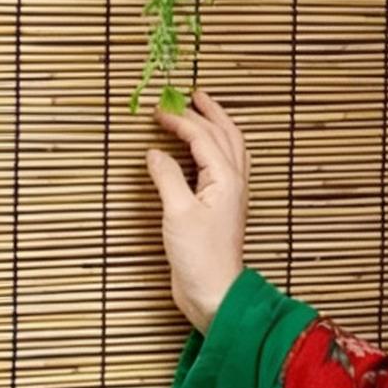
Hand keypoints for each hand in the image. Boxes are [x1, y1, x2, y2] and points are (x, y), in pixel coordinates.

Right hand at [146, 87, 249, 333]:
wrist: (214, 292)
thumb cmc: (199, 257)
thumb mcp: (177, 213)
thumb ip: (167, 177)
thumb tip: (155, 152)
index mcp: (225, 179)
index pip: (203, 137)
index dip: (180, 120)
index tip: (158, 109)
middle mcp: (233, 183)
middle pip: (225, 136)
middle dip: (208, 113)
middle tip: (191, 95)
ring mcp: (230, 195)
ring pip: (230, 149)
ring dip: (217, 126)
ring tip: (203, 111)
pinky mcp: (221, 209)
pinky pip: (225, 167)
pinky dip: (216, 149)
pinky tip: (204, 151)